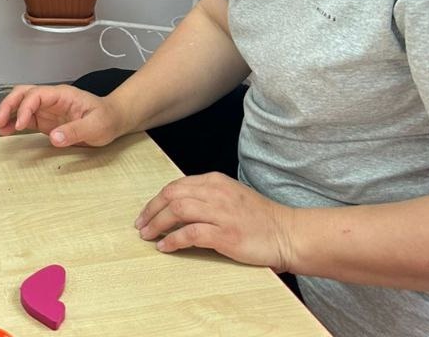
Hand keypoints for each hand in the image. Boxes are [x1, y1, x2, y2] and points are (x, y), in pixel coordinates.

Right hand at [0, 84, 122, 147]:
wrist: (113, 120)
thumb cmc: (107, 119)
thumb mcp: (96, 126)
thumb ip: (76, 131)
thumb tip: (54, 137)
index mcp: (62, 95)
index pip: (37, 95)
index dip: (25, 108)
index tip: (20, 125)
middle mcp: (52, 99)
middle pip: (24, 93)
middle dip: (9, 104)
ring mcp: (48, 109)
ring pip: (21, 104)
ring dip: (8, 112)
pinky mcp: (46, 121)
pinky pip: (26, 118)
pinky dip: (14, 123)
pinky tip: (6, 131)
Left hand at [135, 172, 296, 271]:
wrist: (288, 233)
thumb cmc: (260, 218)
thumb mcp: (230, 196)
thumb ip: (207, 196)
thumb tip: (178, 207)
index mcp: (215, 180)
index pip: (176, 185)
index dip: (158, 199)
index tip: (147, 212)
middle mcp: (216, 192)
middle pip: (172, 195)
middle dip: (152, 210)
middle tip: (141, 225)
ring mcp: (221, 212)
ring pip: (177, 210)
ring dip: (158, 223)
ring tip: (147, 235)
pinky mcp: (226, 234)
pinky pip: (190, 234)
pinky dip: (173, 240)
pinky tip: (165, 247)